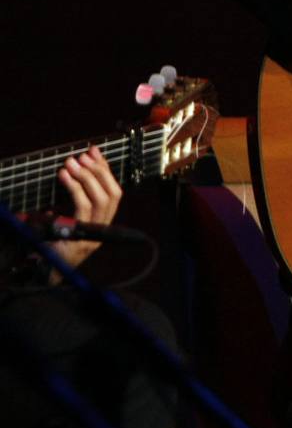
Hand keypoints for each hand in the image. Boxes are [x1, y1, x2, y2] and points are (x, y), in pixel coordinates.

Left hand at [50, 145, 122, 274]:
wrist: (42, 275)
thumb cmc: (49, 248)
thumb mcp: (62, 221)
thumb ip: (69, 204)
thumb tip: (69, 173)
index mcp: (101, 225)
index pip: (114, 193)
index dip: (106, 170)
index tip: (95, 152)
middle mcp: (102, 229)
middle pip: (113, 194)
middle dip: (99, 171)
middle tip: (82, 156)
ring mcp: (93, 235)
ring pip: (102, 199)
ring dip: (87, 177)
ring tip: (71, 163)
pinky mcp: (81, 237)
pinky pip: (83, 207)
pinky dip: (74, 188)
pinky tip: (64, 177)